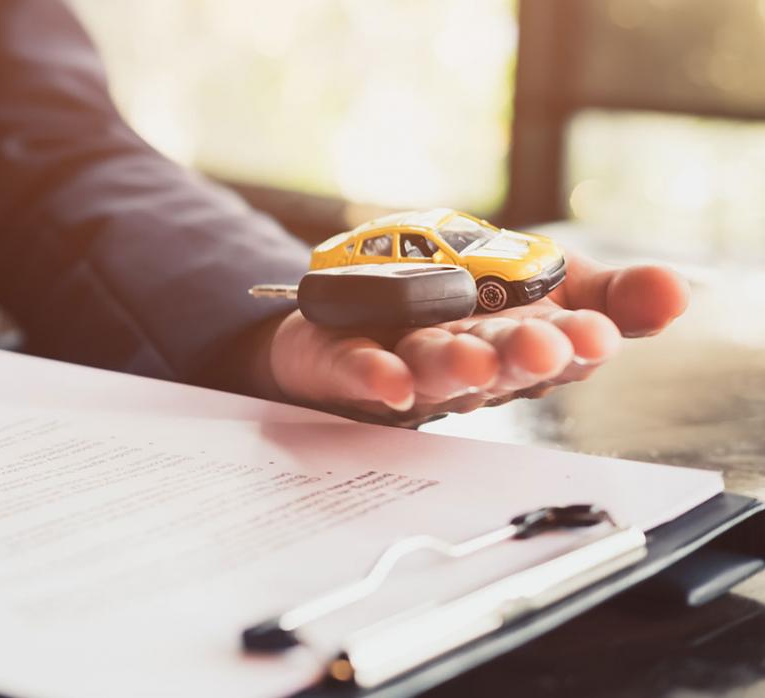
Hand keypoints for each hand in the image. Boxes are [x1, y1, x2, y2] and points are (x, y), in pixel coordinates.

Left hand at [262, 251, 689, 425]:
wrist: (363, 308)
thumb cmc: (467, 308)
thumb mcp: (548, 285)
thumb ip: (611, 295)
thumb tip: (677, 289)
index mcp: (522, 345)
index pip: (561, 347)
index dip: (580, 342)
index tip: (597, 334)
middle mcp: (469, 362)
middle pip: (498, 361)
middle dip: (522, 356)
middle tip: (546, 346)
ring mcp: (407, 363)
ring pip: (433, 368)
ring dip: (454, 367)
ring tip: (473, 360)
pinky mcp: (347, 361)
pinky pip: (358, 369)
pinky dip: (372, 374)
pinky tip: (387, 379)